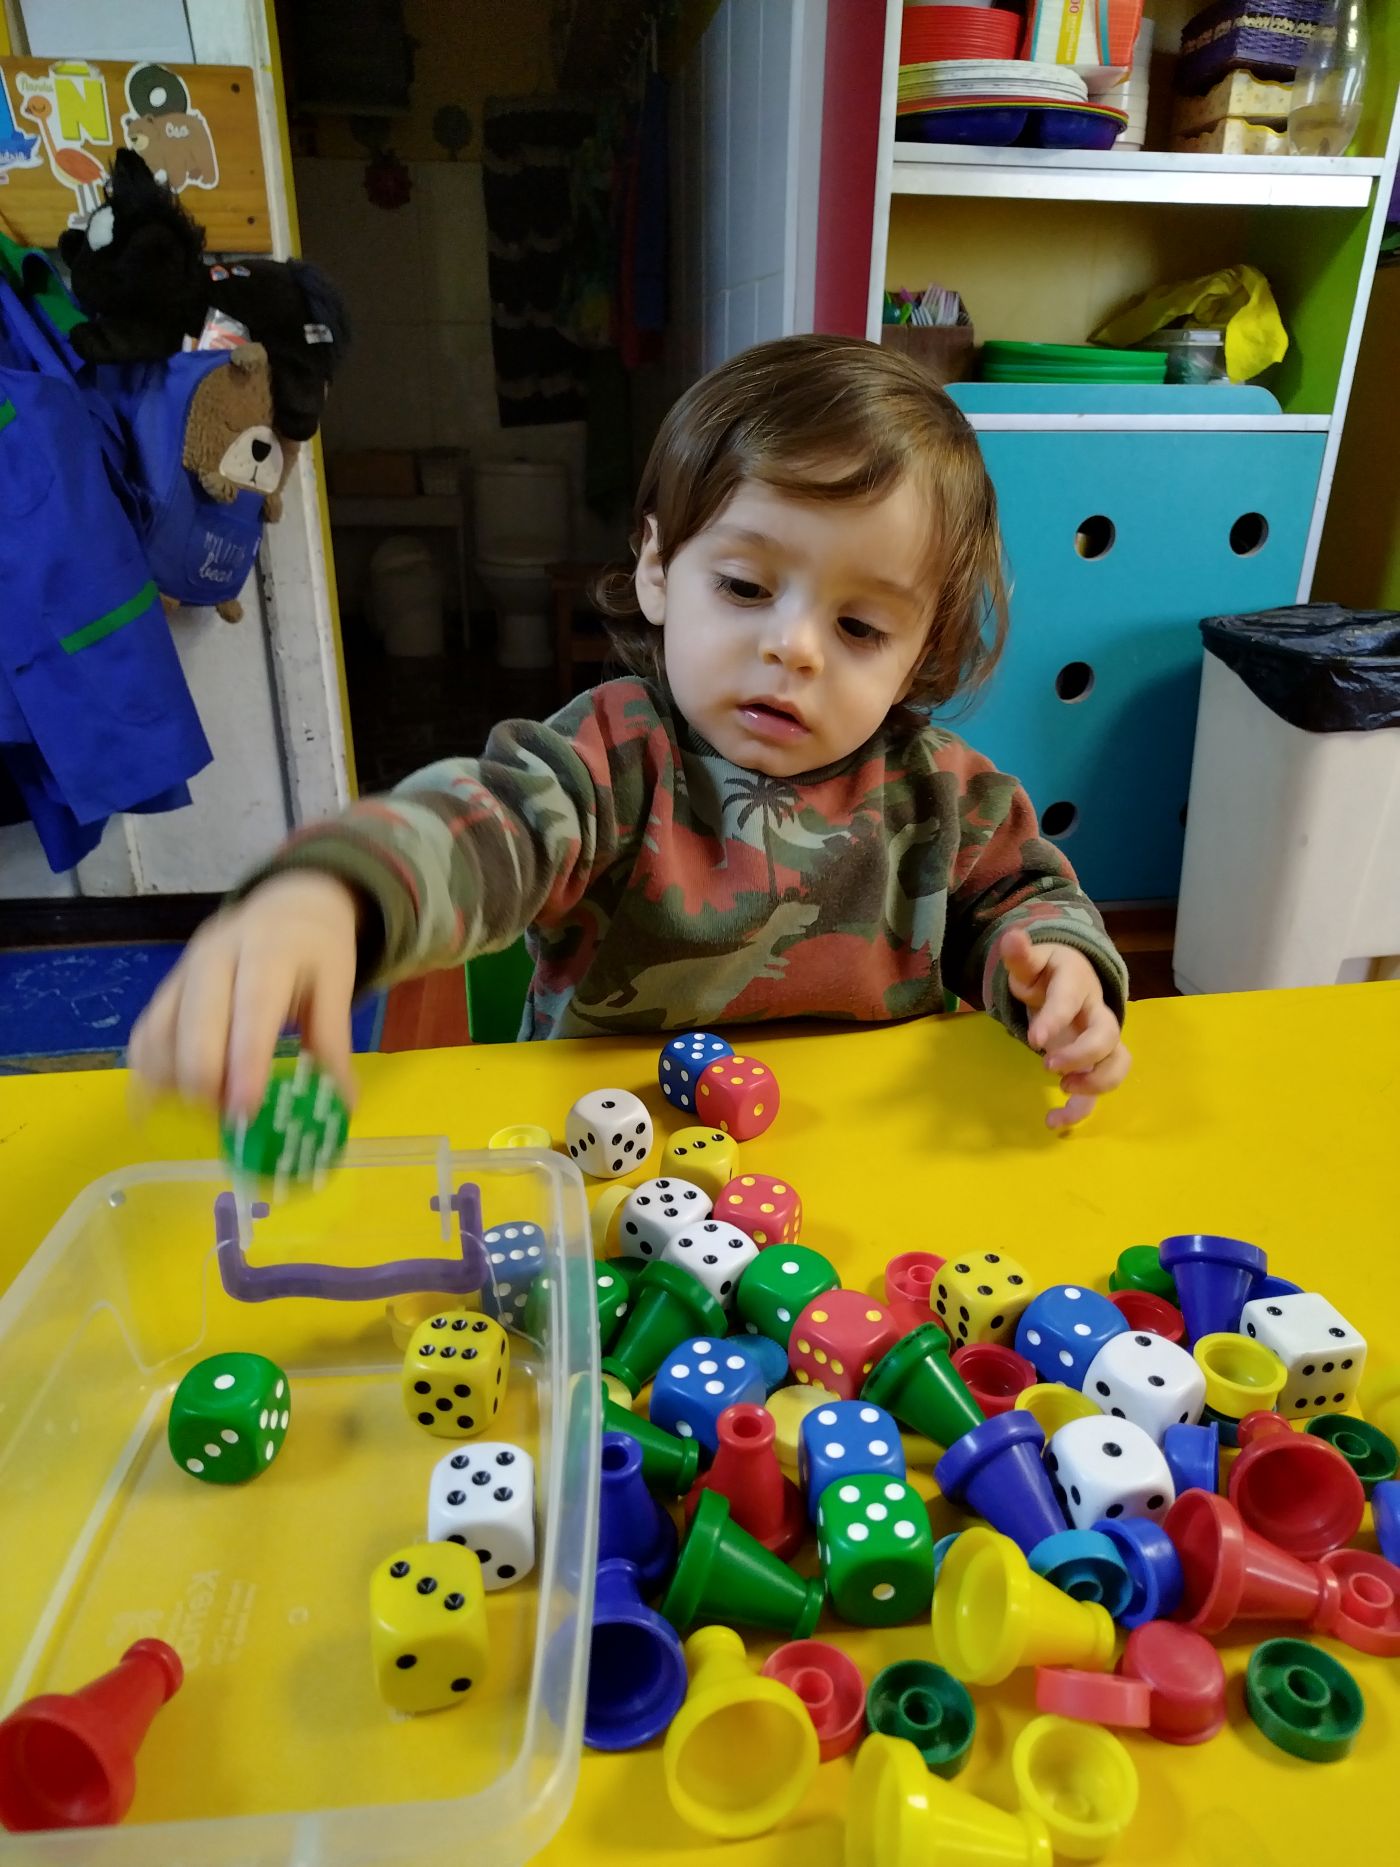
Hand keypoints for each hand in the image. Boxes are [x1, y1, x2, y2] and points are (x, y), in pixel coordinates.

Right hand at [128, 871, 360, 1116]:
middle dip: (205, 1079)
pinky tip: (168, 1100)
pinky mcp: (167, 985)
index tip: (245, 1110)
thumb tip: (343, 1104)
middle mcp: (217, 954)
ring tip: (205, 1115)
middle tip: (227, 1122)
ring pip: (162, 1027)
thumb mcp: (336, 984)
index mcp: (270, 949)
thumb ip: (333, 1041)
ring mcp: (185, 969)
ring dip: (175, 1079)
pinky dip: (151, 1069)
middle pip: (197, 1020)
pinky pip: (146, 1029)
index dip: (245, 1061)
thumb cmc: (314, 951)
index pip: (253, 1008)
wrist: (287, 904)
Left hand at [1000, 928, 1130, 1130]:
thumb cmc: (1047, 973)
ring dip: (1095, 1082)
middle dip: (1081, 1054)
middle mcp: (1096, 1012)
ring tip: (1063, 1091)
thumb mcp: (1031, 962)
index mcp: (1077, 983)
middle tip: (1048, 1066)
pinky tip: (1053, 1121)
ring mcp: (1100, 1040)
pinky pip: (1101, 1087)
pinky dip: (1083, 1108)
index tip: (1035, 1041)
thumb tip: (1011, 937)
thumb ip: (1020, 955)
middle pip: (1106, 1035)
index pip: (1071, 999)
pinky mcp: (1095, 1063)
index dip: (1056, 1018)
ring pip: (1117, 1062)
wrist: (1070, 978)